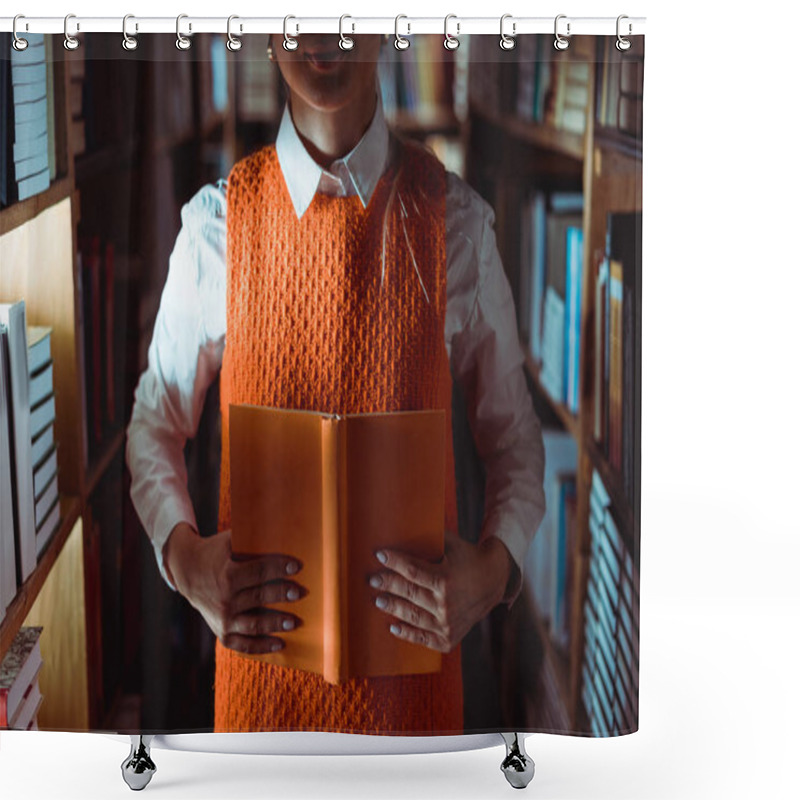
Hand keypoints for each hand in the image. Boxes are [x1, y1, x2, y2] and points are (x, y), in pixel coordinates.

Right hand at [163, 523, 305, 654]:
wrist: (187, 572)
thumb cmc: (216, 552)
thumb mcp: (229, 541)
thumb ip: (251, 536)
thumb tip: (281, 523)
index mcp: (227, 574)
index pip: (258, 571)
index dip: (279, 567)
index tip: (297, 565)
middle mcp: (224, 599)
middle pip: (259, 598)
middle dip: (281, 594)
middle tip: (300, 592)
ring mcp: (223, 619)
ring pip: (253, 625)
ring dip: (276, 624)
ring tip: (295, 622)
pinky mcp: (222, 633)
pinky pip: (244, 645)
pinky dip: (262, 647)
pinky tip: (281, 644)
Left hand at [369, 530, 511, 652]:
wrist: (494, 581)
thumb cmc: (468, 558)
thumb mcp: (452, 544)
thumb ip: (430, 536)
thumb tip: (405, 520)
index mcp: (447, 579)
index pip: (412, 571)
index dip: (394, 562)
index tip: (380, 554)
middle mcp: (446, 604)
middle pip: (409, 593)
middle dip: (387, 584)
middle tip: (373, 579)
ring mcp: (447, 624)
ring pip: (412, 616)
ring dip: (392, 608)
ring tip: (378, 600)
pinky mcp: (449, 638)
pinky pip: (423, 638)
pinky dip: (407, 633)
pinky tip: (393, 626)